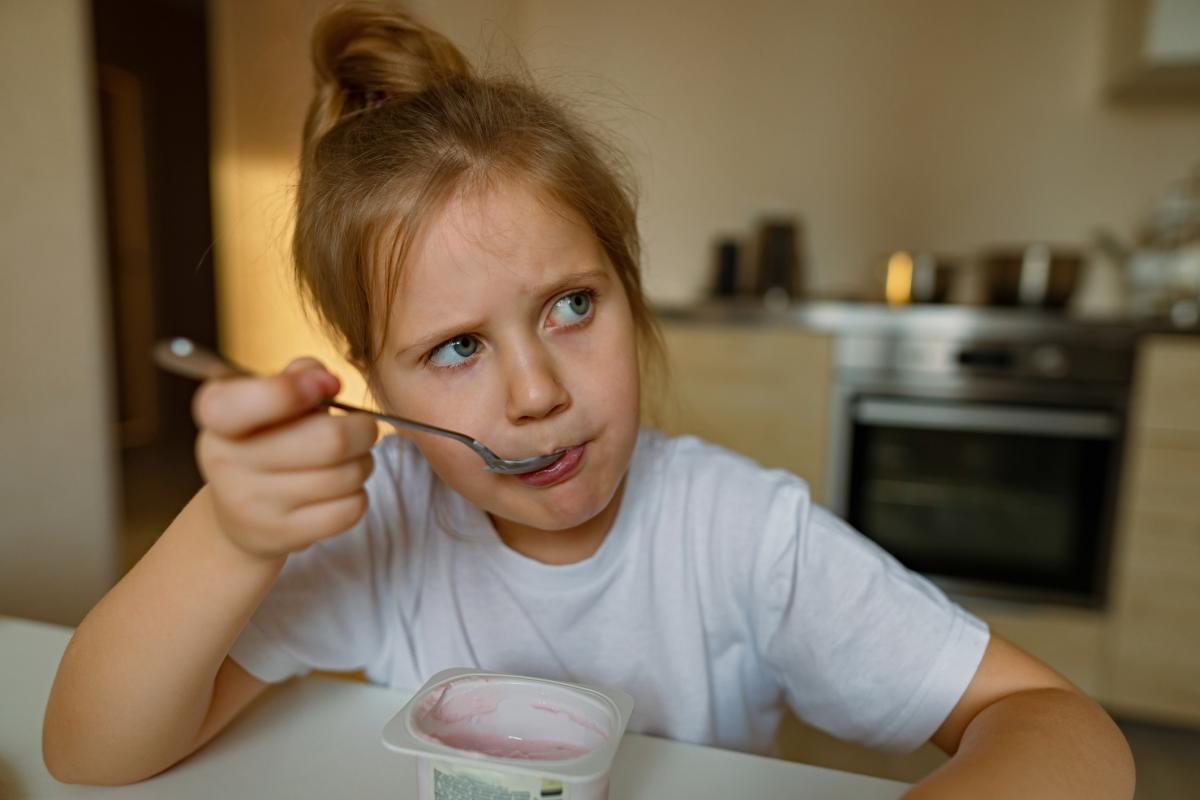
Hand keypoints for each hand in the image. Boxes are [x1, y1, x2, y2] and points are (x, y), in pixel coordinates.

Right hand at [192, 358, 379, 559]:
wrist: (239, 515)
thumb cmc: (266, 442)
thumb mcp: (269, 400)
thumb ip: (300, 375)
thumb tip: (327, 382)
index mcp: (217, 415)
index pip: (254, 400)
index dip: (297, 390)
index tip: (327, 387)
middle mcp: (226, 460)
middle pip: (328, 440)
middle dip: (363, 430)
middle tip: (365, 429)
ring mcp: (251, 504)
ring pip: (346, 476)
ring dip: (363, 463)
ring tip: (352, 460)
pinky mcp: (280, 535)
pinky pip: (349, 510)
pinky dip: (358, 496)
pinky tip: (343, 490)